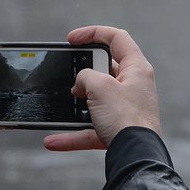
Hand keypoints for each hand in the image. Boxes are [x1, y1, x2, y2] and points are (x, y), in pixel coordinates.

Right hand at [44, 26, 160, 150]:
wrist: (136, 156)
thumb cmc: (126, 118)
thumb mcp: (99, 86)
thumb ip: (85, 76)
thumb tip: (80, 85)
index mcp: (136, 68)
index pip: (116, 38)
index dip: (93, 33)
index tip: (71, 39)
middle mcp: (134, 86)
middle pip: (104, 70)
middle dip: (83, 74)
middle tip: (72, 77)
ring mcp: (125, 109)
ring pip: (95, 101)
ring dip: (76, 105)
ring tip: (64, 105)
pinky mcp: (117, 130)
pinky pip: (90, 128)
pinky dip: (73, 134)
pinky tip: (53, 140)